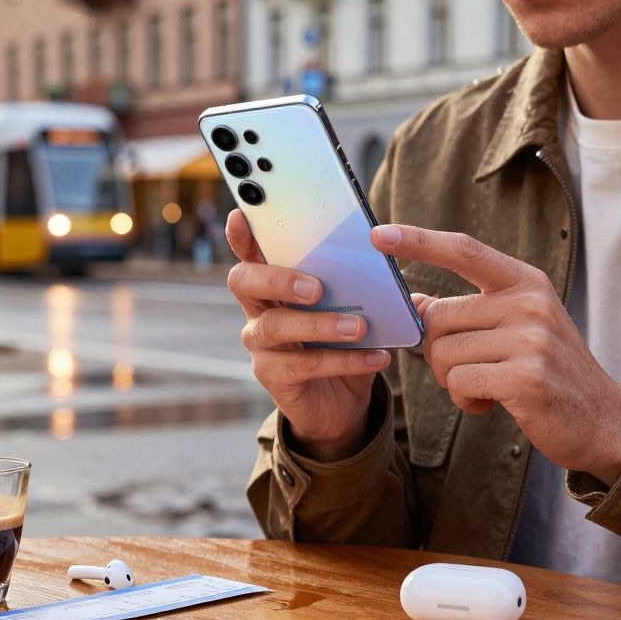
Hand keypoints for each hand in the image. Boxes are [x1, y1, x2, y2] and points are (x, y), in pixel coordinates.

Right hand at [225, 210, 391, 460]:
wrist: (343, 403)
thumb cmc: (343, 342)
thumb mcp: (348, 307)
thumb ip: (350, 282)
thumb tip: (379, 250)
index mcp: (272, 284)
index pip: (248, 252)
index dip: (241, 235)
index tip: (241, 216)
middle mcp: (257, 310)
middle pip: (244, 282)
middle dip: (278, 278)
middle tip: (317, 287)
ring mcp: (261, 345)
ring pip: (275, 326)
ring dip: (320, 324)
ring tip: (359, 327)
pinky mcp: (274, 377)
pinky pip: (304, 365)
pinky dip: (344, 360)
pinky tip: (375, 356)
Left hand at [371, 224, 620, 484]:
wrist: (602, 421)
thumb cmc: (547, 371)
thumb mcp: (515, 327)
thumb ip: (468, 311)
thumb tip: (412, 301)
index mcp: (525, 281)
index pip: (463, 250)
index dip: (417, 241)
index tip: (377, 234)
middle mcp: (529, 302)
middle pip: (438, 317)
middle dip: (437, 351)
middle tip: (469, 368)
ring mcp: (530, 339)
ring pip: (443, 354)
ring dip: (453, 379)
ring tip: (488, 386)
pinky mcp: (525, 377)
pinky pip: (459, 382)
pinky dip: (465, 398)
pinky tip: (492, 402)